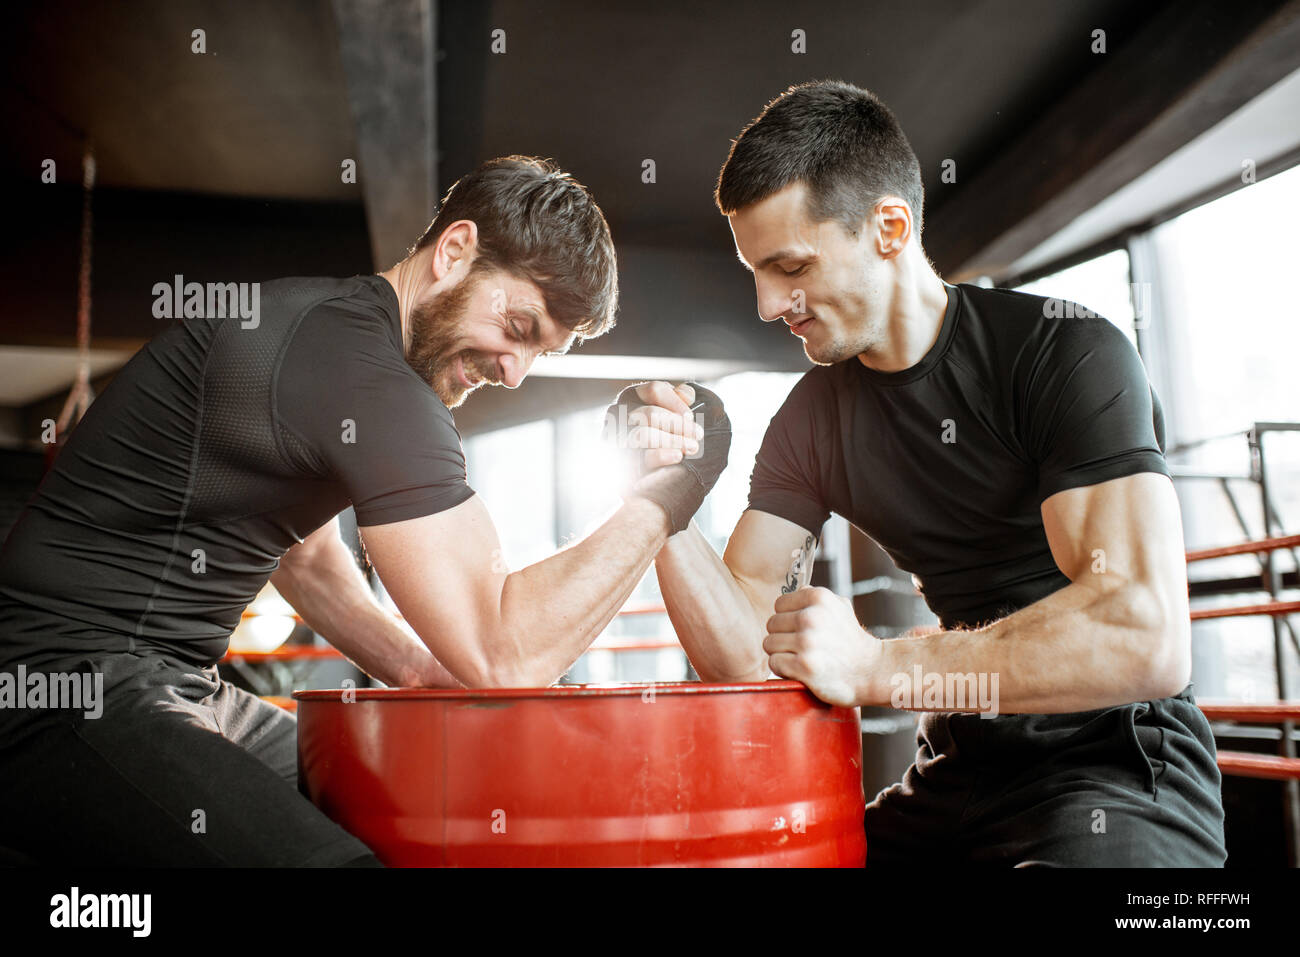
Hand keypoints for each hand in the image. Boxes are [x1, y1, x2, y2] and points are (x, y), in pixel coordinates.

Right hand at [603, 381, 700, 472]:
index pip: (655, 391)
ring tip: (691, 447)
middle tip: (697, 434)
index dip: (676, 403)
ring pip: (644, 435)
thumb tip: (685, 395)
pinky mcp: (621, 459)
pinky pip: (640, 458)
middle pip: (650, 414)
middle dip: (678, 425)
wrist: (639, 467)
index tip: (690, 417)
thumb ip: (677, 399)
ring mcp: (617, 436)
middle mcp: (620, 413)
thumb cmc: (658, 431)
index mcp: (633, 396)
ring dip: (673, 440)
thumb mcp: (668, 410)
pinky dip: (660, 456)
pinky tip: (675, 456)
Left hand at [763, 586, 881, 706]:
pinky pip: (774, 663)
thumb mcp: (840, 607)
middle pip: (771, 625)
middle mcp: (811, 617)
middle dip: (783, 636)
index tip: (802, 630)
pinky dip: (784, 669)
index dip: (787, 619)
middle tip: (803, 647)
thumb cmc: (851, 640)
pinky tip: (801, 670)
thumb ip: (815, 596)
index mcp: (818, 597)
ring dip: (782, 654)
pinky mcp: (804, 666)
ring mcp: (807, 642)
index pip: (779, 605)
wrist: (871, 671)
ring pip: (769, 644)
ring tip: (802, 658)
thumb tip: (795, 591)